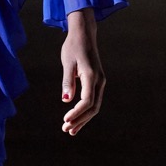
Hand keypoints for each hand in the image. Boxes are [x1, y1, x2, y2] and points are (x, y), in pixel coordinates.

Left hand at [60, 8, 104, 135]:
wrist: (84, 34)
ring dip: (83, 119)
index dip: (77, 113)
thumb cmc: (73, 47)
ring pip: (95, 106)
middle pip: (93, 107)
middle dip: (80, 120)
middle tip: (66, 130)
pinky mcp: (97, 82)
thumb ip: (67, 81)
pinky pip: (93, 100)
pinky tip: (76, 119)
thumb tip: (66, 100)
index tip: (65, 121)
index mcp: (91, 75)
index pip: (87, 101)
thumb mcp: (67, 62)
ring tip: (71, 130)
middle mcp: (99, 80)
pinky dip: (85, 111)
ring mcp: (100, 82)